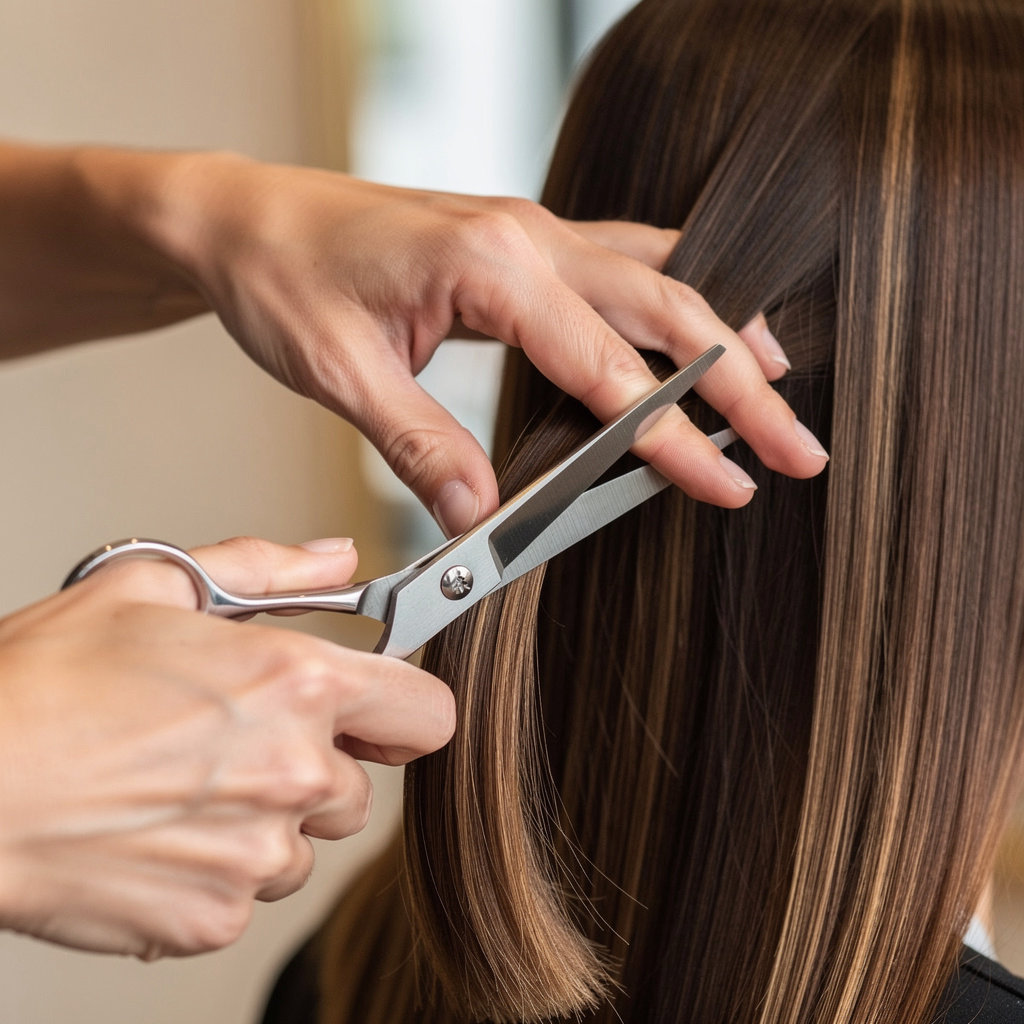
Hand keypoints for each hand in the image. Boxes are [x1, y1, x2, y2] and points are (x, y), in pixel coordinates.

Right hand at [0, 537, 454, 958]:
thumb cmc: (44, 686)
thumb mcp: (155, 586)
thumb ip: (269, 570)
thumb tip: (335, 558)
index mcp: (297, 684)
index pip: (428, 713)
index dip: (404, 707)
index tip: (377, 709)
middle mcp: (294, 773)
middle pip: (362, 785)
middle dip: (319, 764)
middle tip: (242, 739)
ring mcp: (257, 855)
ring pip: (306, 842)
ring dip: (268, 819)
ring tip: (187, 782)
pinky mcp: (214, 918)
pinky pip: (251, 892)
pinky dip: (219, 868)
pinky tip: (161, 828)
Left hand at [140, 155, 827, 534]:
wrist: (244, 216)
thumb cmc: (283, 276)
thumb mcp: (339, 372)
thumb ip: (419, 446)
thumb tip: (481, 517)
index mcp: (488, 264)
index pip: (607, 366)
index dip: (671, 436)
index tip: (729, 483)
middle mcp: (526, 236)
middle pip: (667, 308)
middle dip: (739, 384)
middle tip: (796, 446)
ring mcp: (529, 233)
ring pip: (658, 276)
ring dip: (723, 331)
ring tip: (776, 385)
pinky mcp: (520, 245)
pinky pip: (622, 264)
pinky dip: (675, 301)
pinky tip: (698, 330)